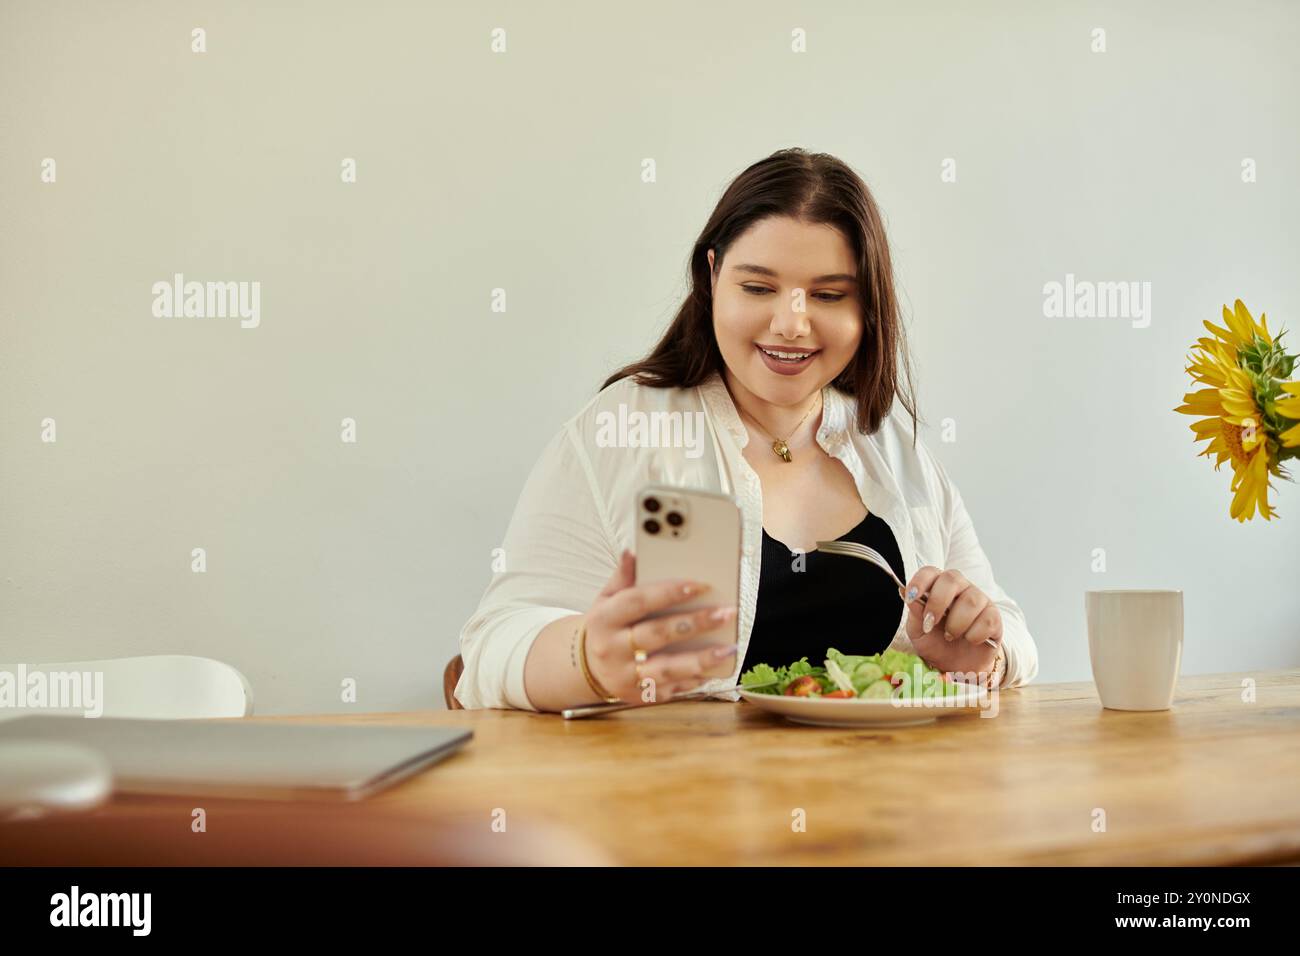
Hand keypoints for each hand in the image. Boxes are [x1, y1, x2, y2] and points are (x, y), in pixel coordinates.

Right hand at [583, 549, 738, 703]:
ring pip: (666, 668)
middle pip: (656, 634)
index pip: (638, 602)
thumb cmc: (605, 626)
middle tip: (725, 612)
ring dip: (701, 659)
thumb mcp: (606, 599)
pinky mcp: (638, 696)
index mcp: (603, 619)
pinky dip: (695, 679)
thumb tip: (633, 552)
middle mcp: (612, 649)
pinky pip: (671, 688)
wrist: (585, 667)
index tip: (700, 585)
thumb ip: (623, 577)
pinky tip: (716, 667)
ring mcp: (625, 676)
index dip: (669, 592)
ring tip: (729, 648)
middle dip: (694, 623)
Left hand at [898, 566, 1001, 680]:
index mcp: (938, 587)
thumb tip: (906, 594)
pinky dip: (974, 634)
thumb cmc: (936, 643)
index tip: (911, 597)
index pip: (930, 572)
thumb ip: (914, 613)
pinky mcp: (994, 617)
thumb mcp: (918, 632)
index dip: (920, 581)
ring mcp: (980, 600)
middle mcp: (960, 588)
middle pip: (952, 579)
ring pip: (971, 600)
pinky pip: (987, 620)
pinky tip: (970, 640)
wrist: (957, 666)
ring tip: (950, 636)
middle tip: (930, 624)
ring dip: (956, 623)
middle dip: (937, 602)